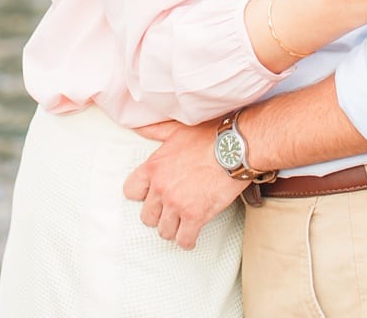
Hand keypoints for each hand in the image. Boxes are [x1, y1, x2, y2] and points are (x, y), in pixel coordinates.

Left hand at [124, 120, 247, 249]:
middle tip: (171, 211)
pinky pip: (184, 240)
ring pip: (164, 231)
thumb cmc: (211, 136)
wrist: (236, 147)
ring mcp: (176, 204)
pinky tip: (193, 233)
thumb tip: (139, 126)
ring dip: (174, 229)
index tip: (152, 196)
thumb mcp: (177, 130)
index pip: (131, 192)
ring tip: (182, 223)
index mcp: (154, 167)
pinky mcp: (195, 216)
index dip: (142, 196)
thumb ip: (155, 131)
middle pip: (147, 217)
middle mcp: (161, 187)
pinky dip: (188, 240)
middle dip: (159, 215)